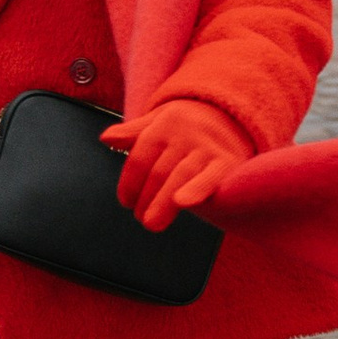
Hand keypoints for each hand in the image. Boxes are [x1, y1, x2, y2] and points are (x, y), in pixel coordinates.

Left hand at [103, 97, 252, 232]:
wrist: (231, 116)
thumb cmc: (187, 126)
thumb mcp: (158, 121)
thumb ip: (133, 133)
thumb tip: (106, 138)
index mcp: (164, 124)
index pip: (141, 157)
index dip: (129, 183)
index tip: (126, 202)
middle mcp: (185, 134)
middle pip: (159, 171)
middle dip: (146, 198)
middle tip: (141, 217)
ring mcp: (206, 148)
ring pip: (180, 176)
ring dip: (163, 202)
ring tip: (151, 223)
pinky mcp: (226, 162)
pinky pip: (210, 177)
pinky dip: (196, 190)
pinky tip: (183, 203)